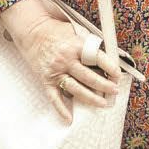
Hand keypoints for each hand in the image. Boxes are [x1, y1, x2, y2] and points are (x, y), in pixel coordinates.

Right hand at [0, 0, 121, 121]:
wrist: (31, 31)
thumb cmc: (55, 30)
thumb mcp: (74, 30)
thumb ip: (87, 43)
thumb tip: (105, 55)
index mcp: (75, 46)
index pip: (97, 58)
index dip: (109, 66)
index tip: (117, 74)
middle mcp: (66, 59)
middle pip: (88, 76)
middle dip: (104, 85)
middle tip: (114, 91)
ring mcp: (55, 71)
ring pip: (75, 88)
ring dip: (90, 98)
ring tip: (102, 103)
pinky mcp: (46, 80)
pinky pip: (54, 97)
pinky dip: (61, 109)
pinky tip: (69, 118)